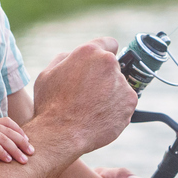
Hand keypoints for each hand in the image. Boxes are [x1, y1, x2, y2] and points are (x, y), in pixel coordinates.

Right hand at [0, 116, 33, 165]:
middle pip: (8, 130)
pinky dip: (2, 152)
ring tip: (23, 160)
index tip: (29, 144)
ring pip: (2, 137)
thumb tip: (19, 152)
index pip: (7, 122)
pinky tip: (8, 160)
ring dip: (15, 149)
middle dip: (22, 142)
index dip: (20, 131)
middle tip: (31, 153)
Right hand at [30, 38, 134, 156]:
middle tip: (88, 93)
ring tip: (91, 108)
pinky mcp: (130, 102)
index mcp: (89, 52)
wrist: (62, 134)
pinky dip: (116, 109)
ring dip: (110, 93)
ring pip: (119, 85)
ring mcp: (122, 83)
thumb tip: (75, 57)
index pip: (109, 43)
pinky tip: (99, 116)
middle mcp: (109, 64)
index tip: (101, 64)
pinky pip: (124, 102)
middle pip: (113, 67)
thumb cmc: (50, 105)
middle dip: (103, 77)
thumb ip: (66, 59)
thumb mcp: (48, 74)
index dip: (104, 54)